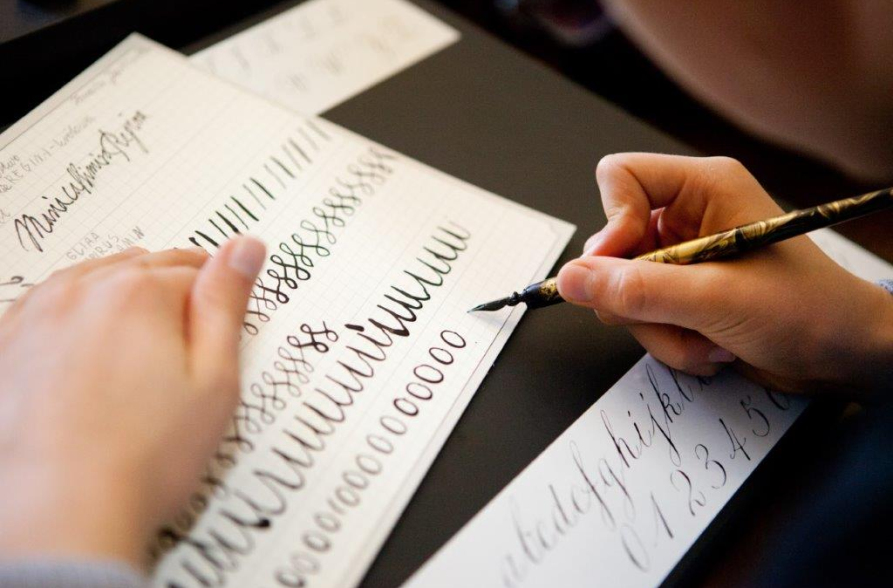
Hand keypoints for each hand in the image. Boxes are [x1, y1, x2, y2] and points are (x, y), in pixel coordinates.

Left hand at [0, 237, 264, 567]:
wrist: (62, 512)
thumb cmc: (143, 459)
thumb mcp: (214, 379)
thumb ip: (226, 304)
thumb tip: (244, 249)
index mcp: (138, 294)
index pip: (194, 268)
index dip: (217, 295)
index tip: (220, 322)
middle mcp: (80, 293)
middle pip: (143, 268)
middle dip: (170, 291)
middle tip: (186, 340)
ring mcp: (35, 317)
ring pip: (92, 279)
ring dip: (121, 296)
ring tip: (141, 347)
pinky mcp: (5, 345)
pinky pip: (46, 303)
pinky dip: (74, 313)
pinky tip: (89, 349)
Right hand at [557, 153, 892, 394]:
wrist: (846, 357)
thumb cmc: (809, 311)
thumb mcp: (717, 300)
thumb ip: (639, 290)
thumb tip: (572, 279)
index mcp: (703, 188)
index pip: (619, 178)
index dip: (610, 224)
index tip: (616, 269)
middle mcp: (687, 218)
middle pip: (612, 246)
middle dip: (639, 296)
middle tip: (678, 315)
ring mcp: (682, 259)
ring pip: (621, 291)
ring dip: (658, 328)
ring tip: (707, 338)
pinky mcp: (681, 294)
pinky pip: (639, 317)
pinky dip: (668, 342)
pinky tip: (710, 347)